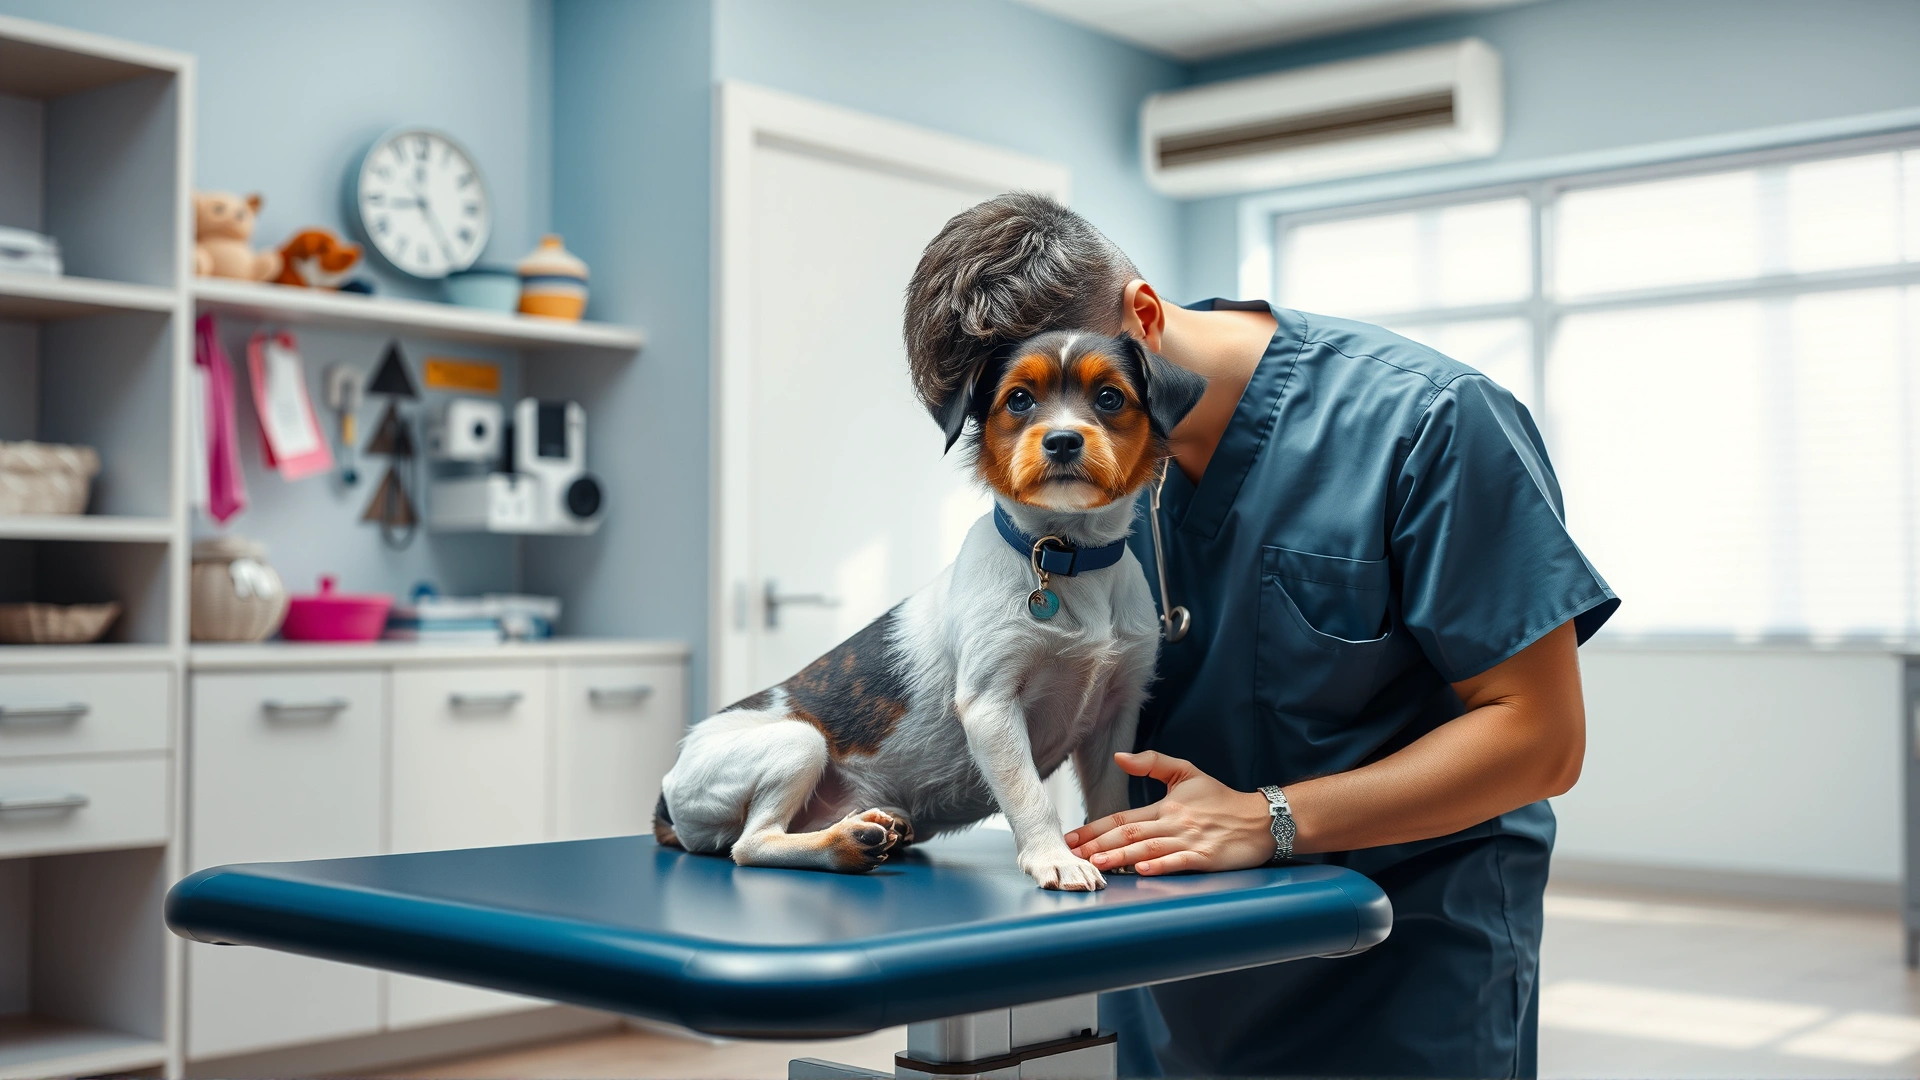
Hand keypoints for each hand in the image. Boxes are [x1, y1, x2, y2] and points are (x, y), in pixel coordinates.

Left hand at [1063, 751, 1277, 874]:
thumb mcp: (1187, 773)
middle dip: (1099, 845)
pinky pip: (1180, 863)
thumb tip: (1120, 757)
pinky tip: (1142, 871)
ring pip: (1150, 849)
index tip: (1072, 837)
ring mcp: (1190, 841)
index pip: (1124, 817)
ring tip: (1097, 863)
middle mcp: (1175, 823)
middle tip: (1074, 854)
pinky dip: (1161, 866)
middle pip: (1131, 834)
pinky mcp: (1207, 858)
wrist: (1261, 819)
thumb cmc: (1221, 799)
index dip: (1096, 828)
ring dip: (1122, 857)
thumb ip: (1153, 762)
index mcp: (1166, 806)